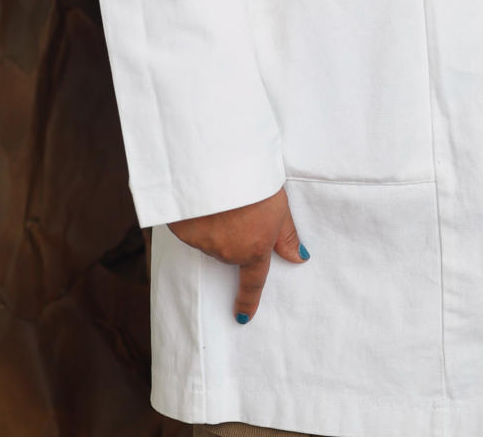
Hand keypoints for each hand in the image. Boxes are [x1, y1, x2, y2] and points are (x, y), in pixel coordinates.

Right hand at [167, 184, 308, 322]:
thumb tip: (299, 258)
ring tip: (221, 197)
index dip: (248, 302)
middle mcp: (229, 252)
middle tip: (238, 208)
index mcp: (255, 249)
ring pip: (211, 239)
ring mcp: (204, 243)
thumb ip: (286, 236)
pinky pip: (191, 229)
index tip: (243, 317)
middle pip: (231, 251)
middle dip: (234, 235)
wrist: (219, 164)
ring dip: (216, 225)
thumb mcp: (279, 206)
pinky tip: (202, 199)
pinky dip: (196, 218)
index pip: (253, 283)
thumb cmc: (254, 182)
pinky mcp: (183, 231)